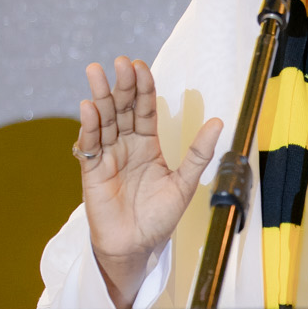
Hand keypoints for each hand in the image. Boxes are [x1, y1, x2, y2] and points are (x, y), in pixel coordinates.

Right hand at [74, 55, 221, 308]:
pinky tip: (88, 107)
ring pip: (103, 120)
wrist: (137, 246)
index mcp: (147, 144)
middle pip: (122, 108)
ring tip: (95, 72)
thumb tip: (218, 122)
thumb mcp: (185, 183)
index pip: (144, 109)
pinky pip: (90, 145)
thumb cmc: (158, 218)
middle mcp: (125, 145)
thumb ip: (199, 153)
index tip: (141, 67)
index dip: (143, 88)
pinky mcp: (92, 170)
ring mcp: (107, 155)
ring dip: (99, 96)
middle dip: (122, 85)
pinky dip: (89, 126)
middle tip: (120, 62)